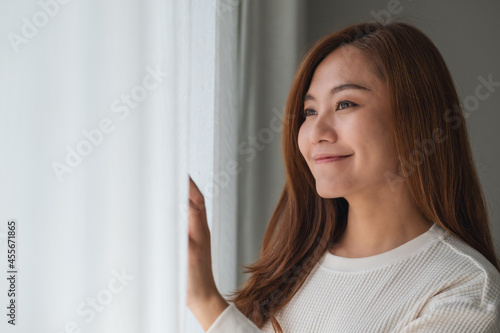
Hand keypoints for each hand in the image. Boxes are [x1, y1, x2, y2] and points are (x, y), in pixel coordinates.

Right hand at [187, 175, 228, 329]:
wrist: (201, 296)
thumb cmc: (196, 278)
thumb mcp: (189, 252)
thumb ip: (184, 231)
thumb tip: (179, 210)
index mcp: (200, 228)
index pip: (196, 199)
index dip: (188, 184)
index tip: (179, 171)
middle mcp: (199, 229)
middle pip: (194, 200)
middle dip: (185, 184)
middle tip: (174, 172)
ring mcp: (195, 236)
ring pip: (190, 209)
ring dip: (183, 195)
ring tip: (172, 185)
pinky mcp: (189, 244)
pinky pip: (185, 220)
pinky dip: (178, 211)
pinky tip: (170, 212)